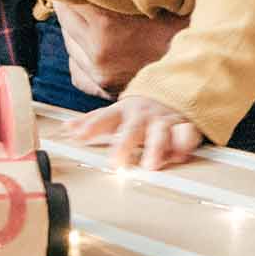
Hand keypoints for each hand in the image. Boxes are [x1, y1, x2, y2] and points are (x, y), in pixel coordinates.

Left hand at [52, 0, 183, 97]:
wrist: (200, 74)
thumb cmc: (186, 31)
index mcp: (108, 27)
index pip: (71, 0)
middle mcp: (99, 53)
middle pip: (66, 21)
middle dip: (67, 4)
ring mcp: (101, 74)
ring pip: (69, 45)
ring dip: (72, 29)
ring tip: (79, 15)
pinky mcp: (105, 89)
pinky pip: (77, 70)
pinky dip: (78, 56)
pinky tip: (85, 46)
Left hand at [64, 95, 204, 170]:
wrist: (176, 92)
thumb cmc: (142, 110)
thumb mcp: (118, 112)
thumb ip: (94, 121)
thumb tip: (67, 128)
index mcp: (125, 111)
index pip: (106, 118)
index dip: (92, 126)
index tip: (80, 135)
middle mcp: (144, 116)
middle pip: (133, 129)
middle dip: (125, 144)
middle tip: (116, 161)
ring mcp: (165, 120)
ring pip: (161, 132)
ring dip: (156, 147)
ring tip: (150, 164)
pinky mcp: (185, 126)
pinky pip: (187, 134)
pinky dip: (184, 144)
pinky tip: (179, 156)